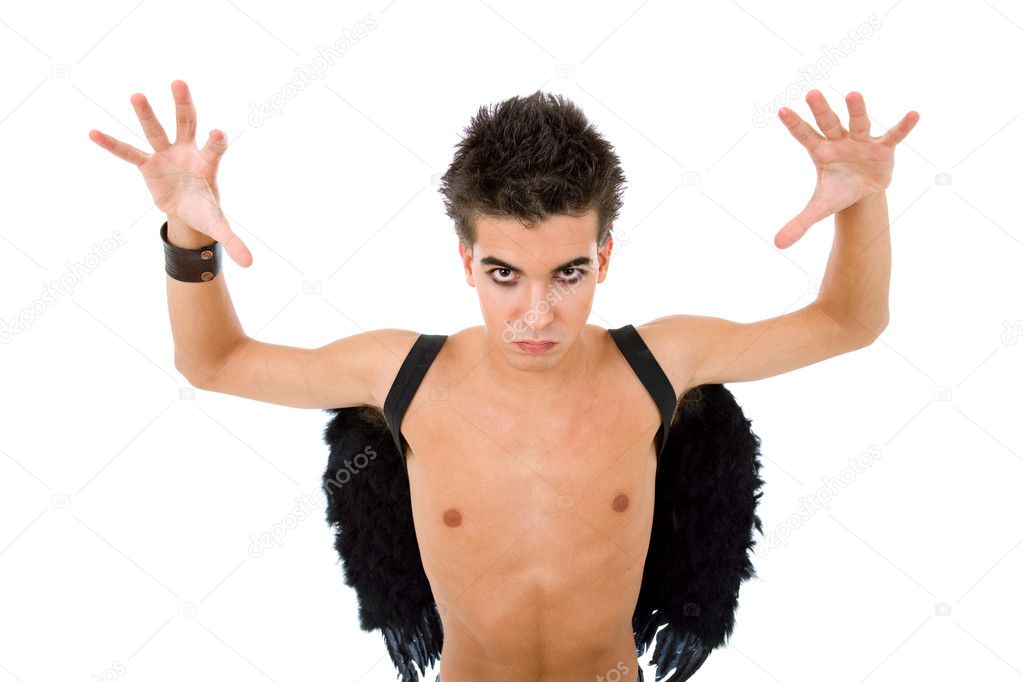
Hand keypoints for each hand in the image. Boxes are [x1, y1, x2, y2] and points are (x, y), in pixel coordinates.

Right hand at [89, 80, 252, 266]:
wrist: (188, 211)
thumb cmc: (205, 210)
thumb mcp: (218, 227)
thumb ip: (234, 242)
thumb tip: (251, 264)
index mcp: (208, 164)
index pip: (215, 148)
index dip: (216, 142)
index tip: (218, 133)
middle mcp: (187, 152)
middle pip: (187, 123)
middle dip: (184, 104)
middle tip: (180, 82)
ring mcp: (166, 155)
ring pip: (157, 130)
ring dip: (147, 114)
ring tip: (137, 95)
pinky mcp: (148, 164)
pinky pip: (129, 153)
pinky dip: (112, 144)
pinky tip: (93, 132)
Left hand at [774, 89, 919, 248]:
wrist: (863, 192)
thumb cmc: (838, 191)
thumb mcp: (819, 208)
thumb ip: (799, 223)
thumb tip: (777, 245)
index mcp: (821, 151)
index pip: (805, 135)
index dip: (794, 124)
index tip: (781, 110)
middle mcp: (840, 141)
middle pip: (829, 123)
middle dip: (821, 110)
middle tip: (812, 93)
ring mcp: (862, 141)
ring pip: (858, 123)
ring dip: (856, 110)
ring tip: (853, 94)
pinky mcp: (883, 148)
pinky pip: (894, 135)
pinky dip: (903, 126)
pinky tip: (913, 114)